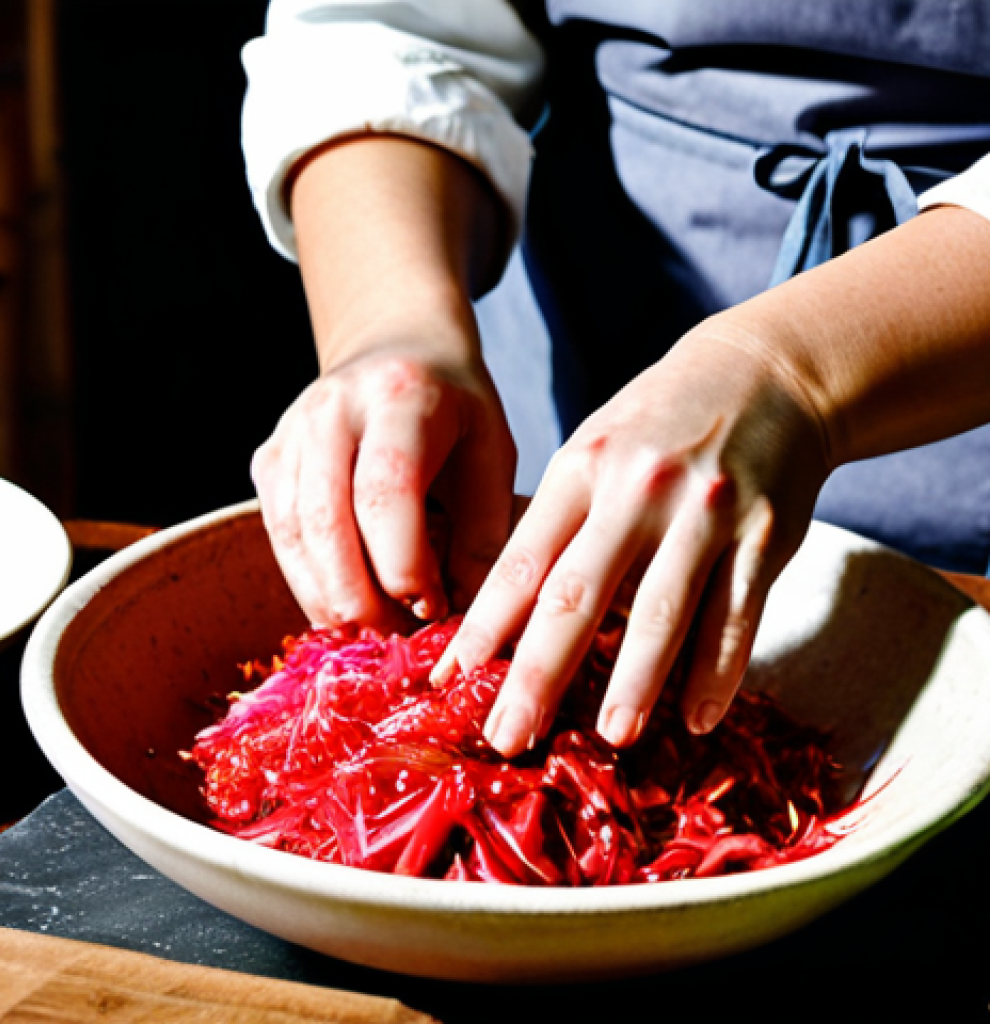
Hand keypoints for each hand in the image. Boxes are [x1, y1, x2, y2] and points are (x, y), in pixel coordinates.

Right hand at [252, 340, 515, 629]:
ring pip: (293, 538)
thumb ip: (483, 536)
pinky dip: (309, 584)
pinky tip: (344, 607)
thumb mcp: (493, 457)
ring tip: (373, 629)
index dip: (405, 566)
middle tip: (398, 636)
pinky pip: (279, 537)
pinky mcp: (269, 462)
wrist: (398, 349)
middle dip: (361, 598)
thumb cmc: (456, 411)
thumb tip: (463, 620)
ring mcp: (290, 434)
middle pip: (327, 523)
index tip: (433, 607)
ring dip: (329, 599)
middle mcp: (331, 410)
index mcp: (399, 398)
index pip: (386, 494)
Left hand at [432, 321, 830, 754]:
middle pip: (578, 594)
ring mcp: (704, 512)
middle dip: (538, 673)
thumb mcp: (593, 450)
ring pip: (663, 611)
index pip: (521, 562)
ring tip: (612, 738)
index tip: (450, 680)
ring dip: (635, 683)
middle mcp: (638, 489)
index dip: (484, 627)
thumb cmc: (657, 426)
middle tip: (508, 736)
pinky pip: (738, 615)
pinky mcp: (765, 533)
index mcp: (581, 468)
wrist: (764, 374)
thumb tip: (511, 617)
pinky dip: (717, 672)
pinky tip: (697, 718)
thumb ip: (557, 523)